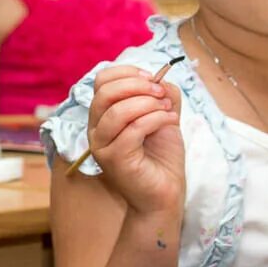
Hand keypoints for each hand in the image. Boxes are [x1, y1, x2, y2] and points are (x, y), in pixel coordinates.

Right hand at [84, 65, 185, 215]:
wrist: (164, 194)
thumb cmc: (161, 157)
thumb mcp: (163, 115)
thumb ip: (161, 94)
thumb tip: (161, 78)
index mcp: (103, 115)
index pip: (101, 81)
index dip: (127, 73)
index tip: (152, 78)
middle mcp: (96, 130)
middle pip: (104, 93)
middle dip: (137, 85)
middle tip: (161, 93)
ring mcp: (102, 146)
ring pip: (117, 111)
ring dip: (148, 103)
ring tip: (168, 110)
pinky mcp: (115, 160)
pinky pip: (133, 130)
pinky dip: (156, 119)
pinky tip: (171, 121)